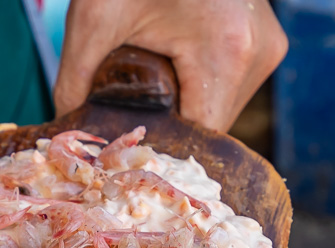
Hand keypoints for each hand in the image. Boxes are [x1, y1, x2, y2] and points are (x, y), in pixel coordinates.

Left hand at [53, 0, 287, 131]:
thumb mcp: (95, 17)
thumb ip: (75, 80)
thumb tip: (65, 129)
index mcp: (225, 52)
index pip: (198, 136)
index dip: (161, 144)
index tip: (127, 144)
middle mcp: (258, 54)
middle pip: (213, 124)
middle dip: (172, 122)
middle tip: (133, 112)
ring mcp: (269, 47)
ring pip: (224, 106)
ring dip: (190, 105)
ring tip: (156, 85)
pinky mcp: (268, 41)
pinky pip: (233, 83)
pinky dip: (203, 84)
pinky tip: (176, 69)